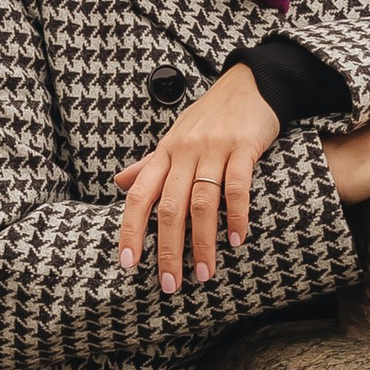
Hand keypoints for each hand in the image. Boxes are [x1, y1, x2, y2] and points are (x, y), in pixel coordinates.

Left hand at [114, 66, 281, 295]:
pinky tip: (237, 240)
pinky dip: (237, 216)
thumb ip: (148, 165)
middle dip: (168, 250)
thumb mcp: (174, 137)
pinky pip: (237, 186)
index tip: (128, 264)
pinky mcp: (244, 147)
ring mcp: (214, 148)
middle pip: (170, 207)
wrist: (250, 84)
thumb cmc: (210, 116)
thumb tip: (119, 184)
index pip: (139, 196)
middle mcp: (184, 152)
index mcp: (165, 153)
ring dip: (203, 243)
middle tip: (171, 284)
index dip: (131, 230)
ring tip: (205, 273)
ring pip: (202, 202)